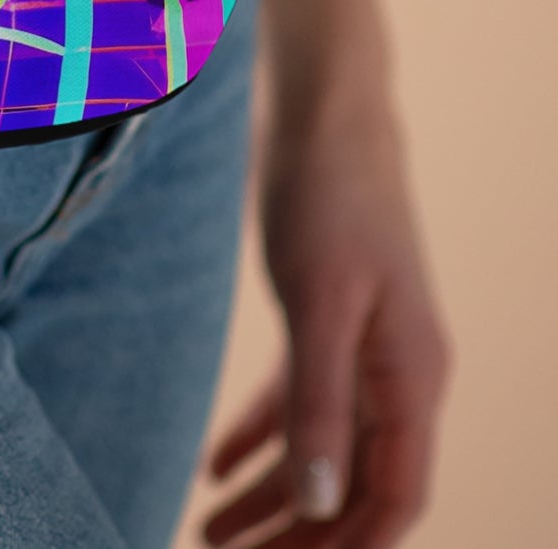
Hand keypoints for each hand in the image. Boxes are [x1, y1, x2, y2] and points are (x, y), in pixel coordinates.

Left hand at [201, 79, 451, 547]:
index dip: (345, 548)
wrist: (324, 114)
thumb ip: (320, 401)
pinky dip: (260, 436)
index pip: (393, 498)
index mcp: (413, 377)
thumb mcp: (321, 302)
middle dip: (295, 534)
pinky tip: (214, 467)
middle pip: (352, 484)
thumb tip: (322, 506)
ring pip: (321, 447)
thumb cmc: (329, 197)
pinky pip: (298, 399)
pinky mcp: (325, 317)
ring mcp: (363, 344)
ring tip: (205, 531)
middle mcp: (396, 372)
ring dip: (269, 496)